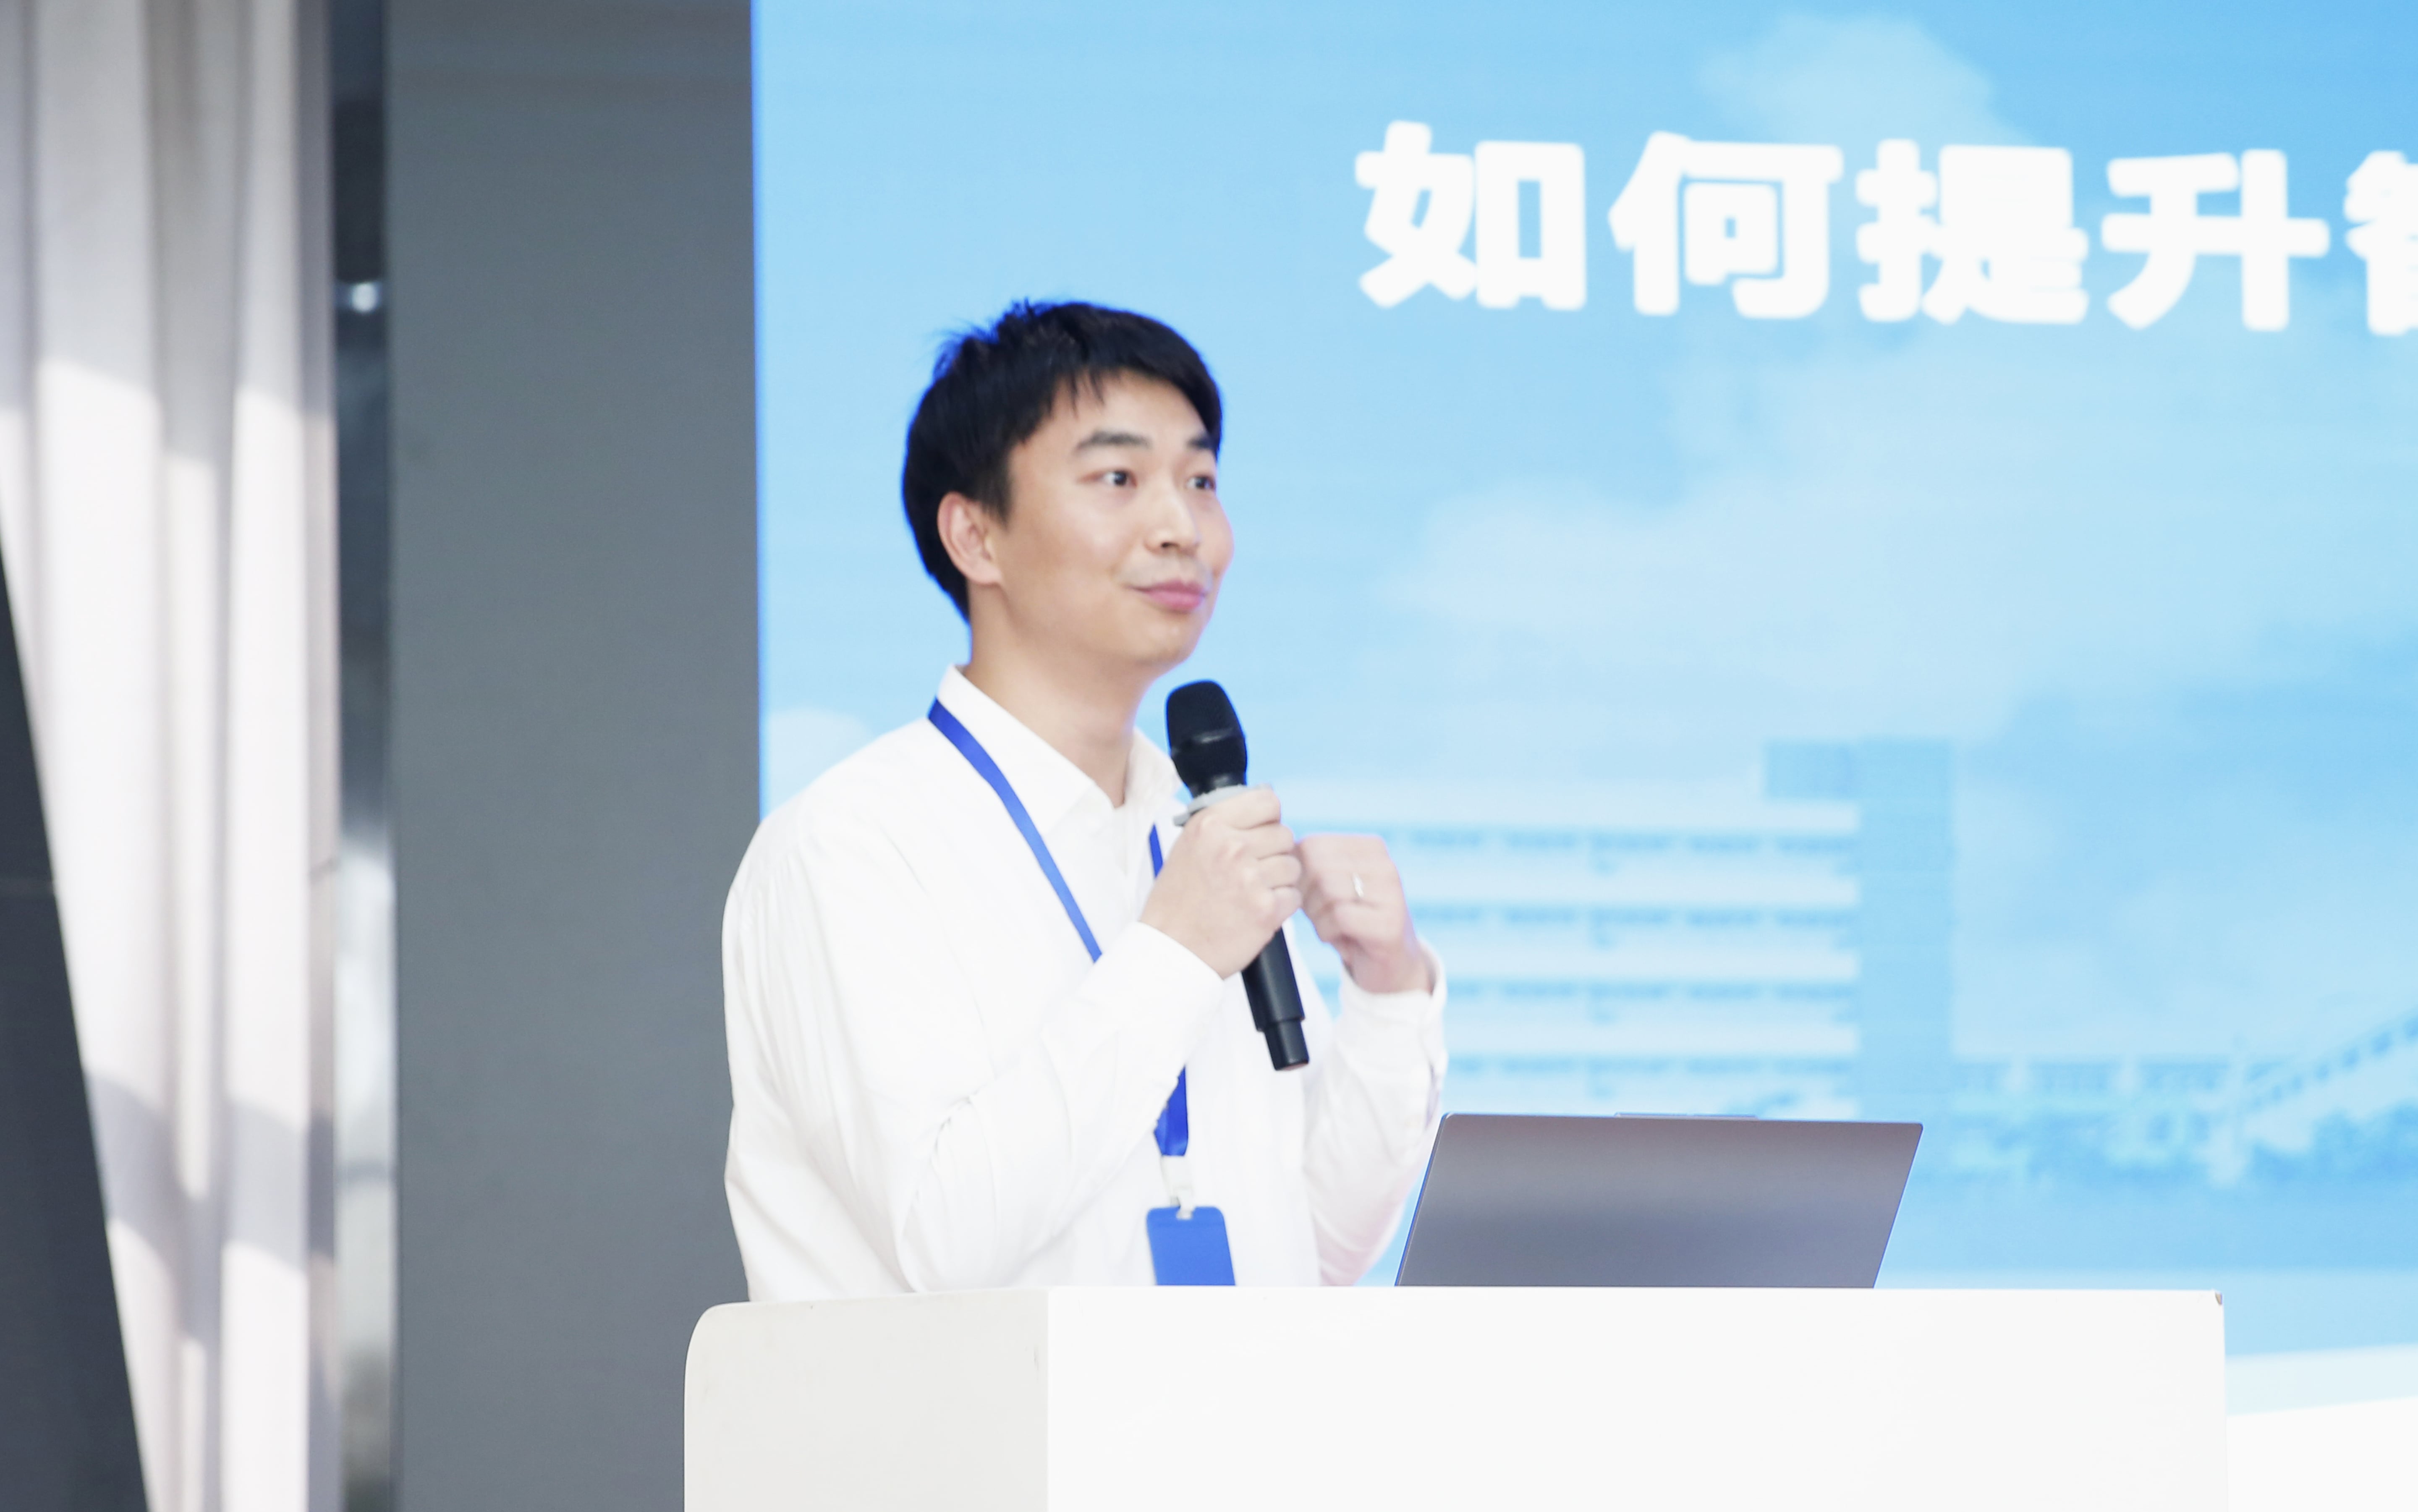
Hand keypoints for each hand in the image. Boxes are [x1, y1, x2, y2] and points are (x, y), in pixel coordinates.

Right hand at [1140, 788, 1301, 977]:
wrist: (1170, 949)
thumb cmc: (1178, 901)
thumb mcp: (1189, 847)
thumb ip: (1225, 826)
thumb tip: (1266, 812)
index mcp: (1210, 825)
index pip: (1268, 802)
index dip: (1269, 820)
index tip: (1260, 834)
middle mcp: (1231, 846)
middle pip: (1284, 835)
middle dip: (1274, 853)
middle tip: (1253, 872)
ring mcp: (1250, 878)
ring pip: (1293, 866)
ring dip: (1279, 881)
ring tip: (1251, 894)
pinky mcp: (1266, 909)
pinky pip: (1294, 896)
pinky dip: (1281, 906)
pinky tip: (1257, 911)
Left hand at [1298, 835, 1431, 994]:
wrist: (1388, 964)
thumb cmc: (1351, 920)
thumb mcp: (1331, 885)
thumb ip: (1312, 865)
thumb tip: (1283, 856)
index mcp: (1371, 847)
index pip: (1313, 844)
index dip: (1297, 874)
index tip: (1305, 894)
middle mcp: (1385, 865)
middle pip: (1318, 866)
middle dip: (1305, 895)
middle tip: (1314, 914)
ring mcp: (1391, 894)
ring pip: (1328, 889)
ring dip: (1316, 915)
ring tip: (1327, 926)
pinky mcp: (1390, 924)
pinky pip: (1339, 917)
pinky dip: (1326, 932)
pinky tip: (1337, 939)